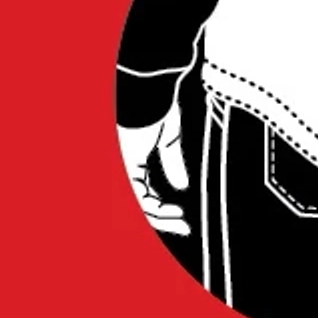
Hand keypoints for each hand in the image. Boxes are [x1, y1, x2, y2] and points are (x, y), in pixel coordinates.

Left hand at [120, 102, 193, 235]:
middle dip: (165, 218)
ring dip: (164, 217)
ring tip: (183, 223)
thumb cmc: (163, 105)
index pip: (153, 191)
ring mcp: (129, 167)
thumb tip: (183, 187)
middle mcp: (133, 166)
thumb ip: (174, 163)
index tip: (188, 216)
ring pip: (144, 204)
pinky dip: (159, 206)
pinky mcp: (131, 165)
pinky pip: (143, 196)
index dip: (168, 207)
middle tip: (185, 228)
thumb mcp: (172, 137)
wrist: (153, 89)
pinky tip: (175, 211)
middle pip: (147, 202)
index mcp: (142, 158)